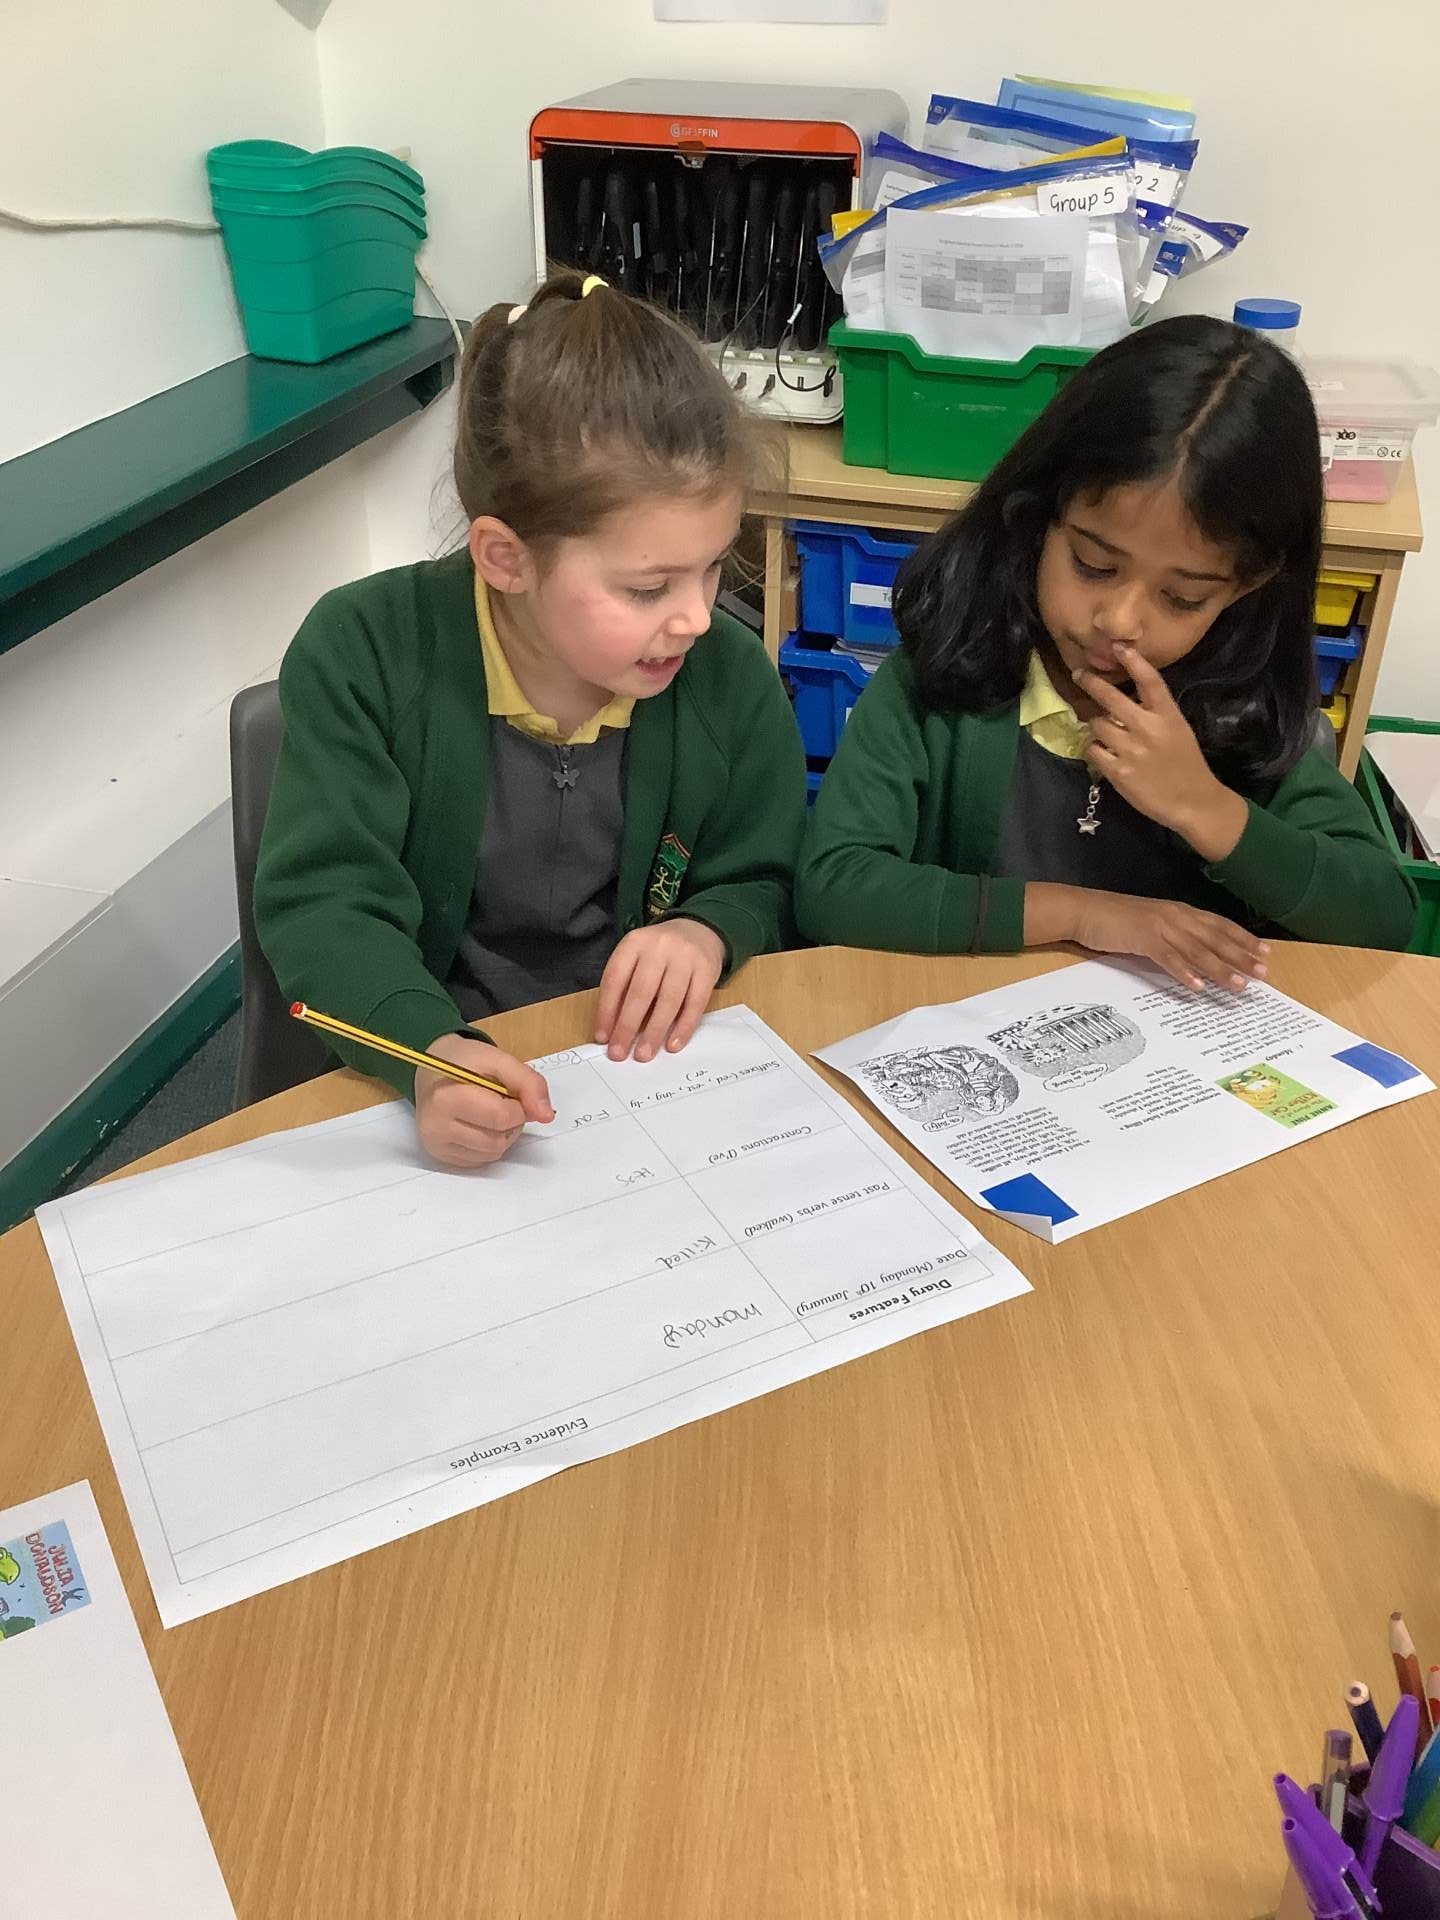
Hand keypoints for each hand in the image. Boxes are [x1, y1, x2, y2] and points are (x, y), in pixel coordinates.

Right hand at [414, 1033, 553, 1168]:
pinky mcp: (442, 1157)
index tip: (510, 1093)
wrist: (433, 1072)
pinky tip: (479, 1124)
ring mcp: (436, 1145)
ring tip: (490, 1112)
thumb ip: (528, 1083)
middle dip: (511, 1121)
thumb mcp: (499, 1060)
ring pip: (493, 1153)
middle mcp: (435, 1127)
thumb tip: (546, 1116)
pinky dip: (490, 1144)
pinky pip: (482, 1160)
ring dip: (503, 1134)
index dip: (518, 1107)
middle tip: (500, 1101)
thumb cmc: (466, 1064)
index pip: (500, 1117)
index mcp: (445, 1098)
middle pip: (497, 1140)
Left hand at [595, 918, 725, 1061]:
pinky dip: (683, 1027)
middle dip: (628, 1027)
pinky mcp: (708, 970)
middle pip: (641, 992)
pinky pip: (695, 1004)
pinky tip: (672, 1045)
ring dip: (655, 1032)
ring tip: (644, 1054)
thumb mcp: (636, 958)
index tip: (603, 1038)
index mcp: (634, 943)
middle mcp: (660, 947)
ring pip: (668, 1000)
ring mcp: (686, 958)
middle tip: (620, 1053)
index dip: (606, 1011)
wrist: (698, 930)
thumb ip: (624, 987)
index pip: (615, 980)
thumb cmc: (659, 953)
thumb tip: (612, 1031)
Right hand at [1069, 887, 1269, 992]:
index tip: (1265, 952)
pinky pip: (1168, 958)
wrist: (1085, 910)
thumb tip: (1195, 959)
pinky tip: (1198, 987)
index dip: (1244, 939)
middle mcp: (1176, 916)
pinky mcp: (1143, 939)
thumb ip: (1174, 937)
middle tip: (1263, 973)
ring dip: (1220, 969)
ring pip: (1198, 950)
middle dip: (1242, 957)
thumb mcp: (1152, 925)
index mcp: (1180, 911)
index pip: (1220, 925)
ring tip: (1238, 985)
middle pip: (1216, 939)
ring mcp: (1160, 927)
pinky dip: (1184, 973)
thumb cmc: (1116, 919)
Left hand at [1078, 644, 1247, 860]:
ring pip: (1097, 725)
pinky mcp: (1118, 772)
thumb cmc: (1185, 763)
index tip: (1118, 646)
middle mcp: (1148, 729)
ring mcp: (1131, 750)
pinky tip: (1102, 752)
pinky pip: (1093, 750)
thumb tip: (1123, 698)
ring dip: (1097, 725)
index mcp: (1168, 716)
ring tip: (1105, 731)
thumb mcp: (1178, 730)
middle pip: (1111, 698)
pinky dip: (1094, 748)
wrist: (1192, 801)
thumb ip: (1155, 712)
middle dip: (1091, 683)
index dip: (1133, 661)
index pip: (1150, 681)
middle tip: (1080, 674)